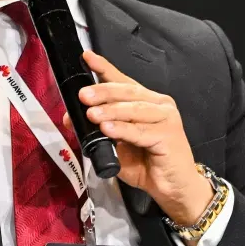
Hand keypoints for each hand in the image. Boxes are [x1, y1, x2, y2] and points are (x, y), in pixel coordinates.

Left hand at [61, 50, 213, 228]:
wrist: (174, 188)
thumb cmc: (148, 164)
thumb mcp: (116, 145)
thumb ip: (97, 130)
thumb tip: (70, 118)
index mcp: (146, 102)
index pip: (124, 81)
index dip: (105, 68)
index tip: (87, 57)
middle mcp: (159, 104)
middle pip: (128, 92)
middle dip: (103, 91)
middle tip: (83, 95)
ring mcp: (167, 118)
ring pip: (134, 109)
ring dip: (111, 110)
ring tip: (91, 114)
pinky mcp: (169, 136)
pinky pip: (141, 131)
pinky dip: (123, 130)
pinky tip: (108, 129)